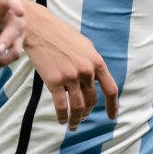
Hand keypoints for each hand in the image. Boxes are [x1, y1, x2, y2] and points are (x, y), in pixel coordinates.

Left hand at [0, 0, 25, 65]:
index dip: (17, 6)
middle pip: (15, 31)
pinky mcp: (10, 44)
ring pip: (16, 49)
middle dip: (5, 42)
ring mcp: (15, 32)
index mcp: (6, 0)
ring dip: (3, 58)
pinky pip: (9, 56)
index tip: (20, 12)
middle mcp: (15, 17)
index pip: (13, 1)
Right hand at [22, 3, 118, 130]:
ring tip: (73, 125)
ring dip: (76, 120)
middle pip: (92, 100)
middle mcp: (86, 71)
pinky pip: (61, 106)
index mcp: (96, 62)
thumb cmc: (61, 36)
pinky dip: (62, 117)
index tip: (112, 117)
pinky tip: (61, 120)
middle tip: (83, 117)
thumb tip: (98, 79)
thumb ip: (92, 63)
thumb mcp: (85, 46)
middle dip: (88, 112)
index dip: (112, 106)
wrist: (40, 29)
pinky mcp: (54, 81)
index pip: (110, 89)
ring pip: (78, 107)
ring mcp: (70, 77)